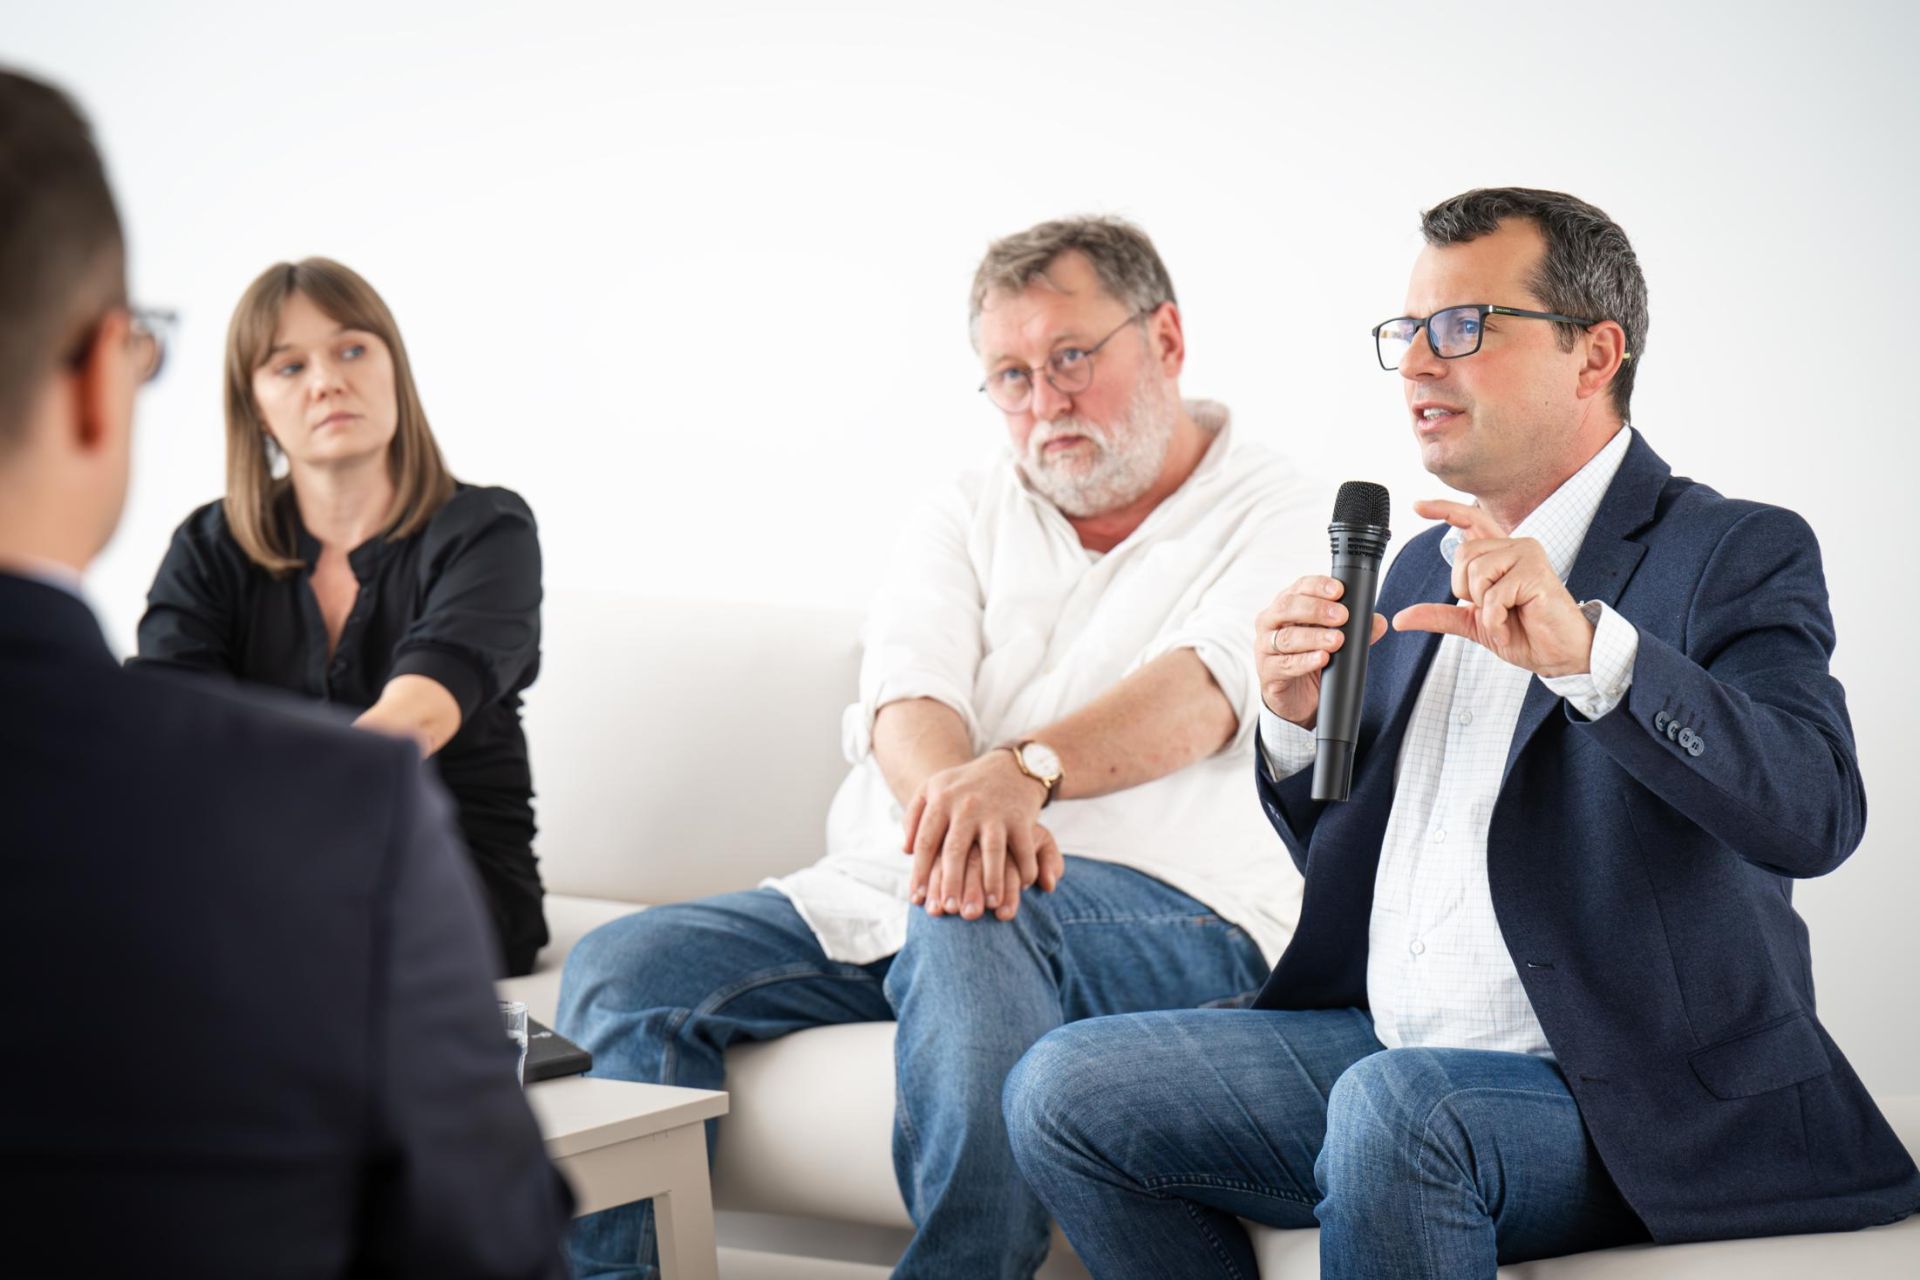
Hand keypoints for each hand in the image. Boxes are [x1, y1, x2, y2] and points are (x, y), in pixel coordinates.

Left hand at [902, 751, 1050, 918]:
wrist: (1010, 766)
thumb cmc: (966, 785)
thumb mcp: (934, 788)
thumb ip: (914, 816)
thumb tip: (905, 851)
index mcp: (941, 800)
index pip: (925, 841)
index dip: (919, 872)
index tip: (917, 900)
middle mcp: (966, 805)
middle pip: (955, 850)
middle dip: (951, 883)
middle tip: (949, 911)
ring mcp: (995, 811)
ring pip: (992, 851)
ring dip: (991, 881)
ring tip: (988, 906)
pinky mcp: (1020, 816)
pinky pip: (1023, 848)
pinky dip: (1025, 868)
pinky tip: (1023, 886)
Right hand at [1255, 576, 1389, 728]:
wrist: (1296, 696)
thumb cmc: (1310, 657)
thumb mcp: (1332, 640)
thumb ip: (1355, 630)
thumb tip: (1379, 622)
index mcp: (1287, 606)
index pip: (1299, 587)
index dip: (1318, 586)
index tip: (1339, 590)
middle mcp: (1271, 622)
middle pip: (1287, 607)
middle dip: (1316, 609)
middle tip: (1342, 616)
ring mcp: (1265, 647)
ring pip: (1287, 637)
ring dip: (1314, 637)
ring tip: (1337, 640)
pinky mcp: (1268, 672)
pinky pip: (1285, 665)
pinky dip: (1305, 661)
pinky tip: (1322, 658)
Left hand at [1390, 500, 1594, 676]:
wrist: (1557, 654)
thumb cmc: (1523, 632)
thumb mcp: (1474, 622)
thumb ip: (1440, 615)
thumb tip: (1401, 618)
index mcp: (1500, 554)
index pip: (1471, 520)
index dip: (1444, 510)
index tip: (1417, 505)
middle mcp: (1514, 547)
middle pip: (1462, 554)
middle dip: (1466, 590)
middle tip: (1491, 609)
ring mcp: (1528, 556)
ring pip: (1477, 571)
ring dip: (1483, 606)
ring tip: (1505, 615)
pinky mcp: (1536, 573)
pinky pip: (1494, 595)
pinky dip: (1495, 619)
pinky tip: (1510, 625)